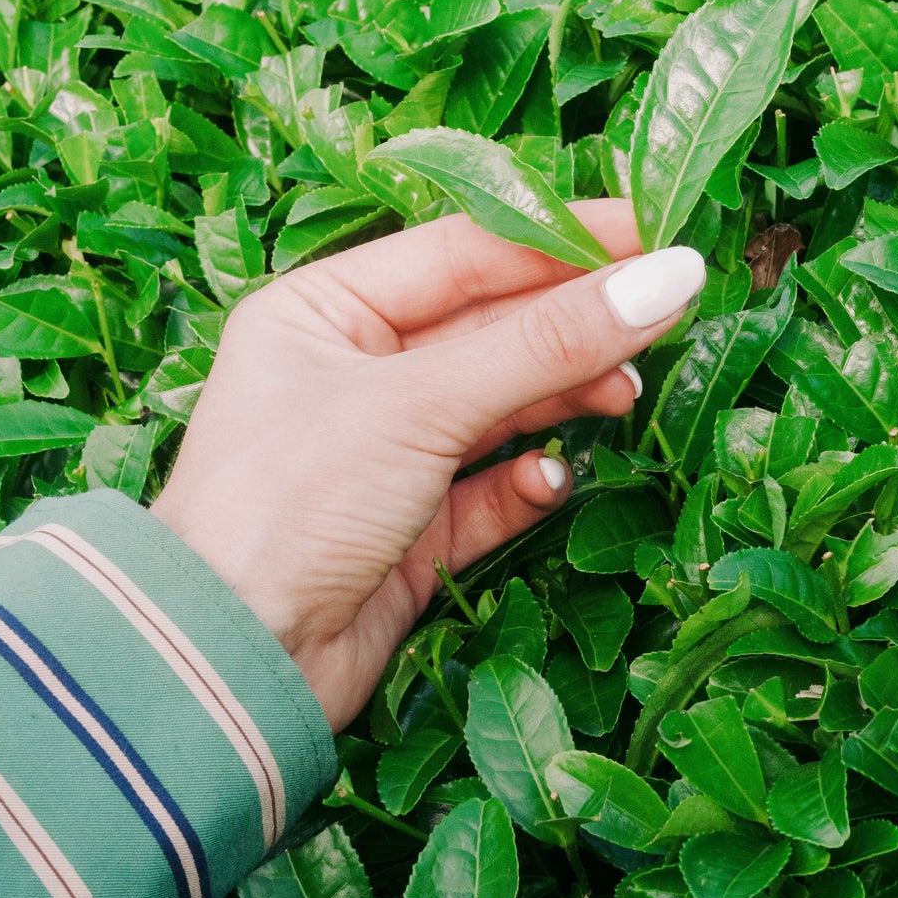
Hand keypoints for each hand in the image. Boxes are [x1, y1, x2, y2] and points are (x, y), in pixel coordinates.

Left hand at [150, 201, 706, 730]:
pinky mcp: (406, 532)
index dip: (562, 239)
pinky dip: (526, 481)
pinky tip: (552, 479)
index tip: (656, 234)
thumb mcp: (421, 404)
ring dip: (561, 397)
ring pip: (496, 405)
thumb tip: (668, 277)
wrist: (229, 664)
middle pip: (487, 326)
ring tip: (623, 396)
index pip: (463, 251)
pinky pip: (487, 489)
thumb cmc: (289, 502)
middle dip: (572, 323)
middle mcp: (349, 371)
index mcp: (324, 309)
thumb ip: (547, 343)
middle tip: (665, 316)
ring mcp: (379, 453)